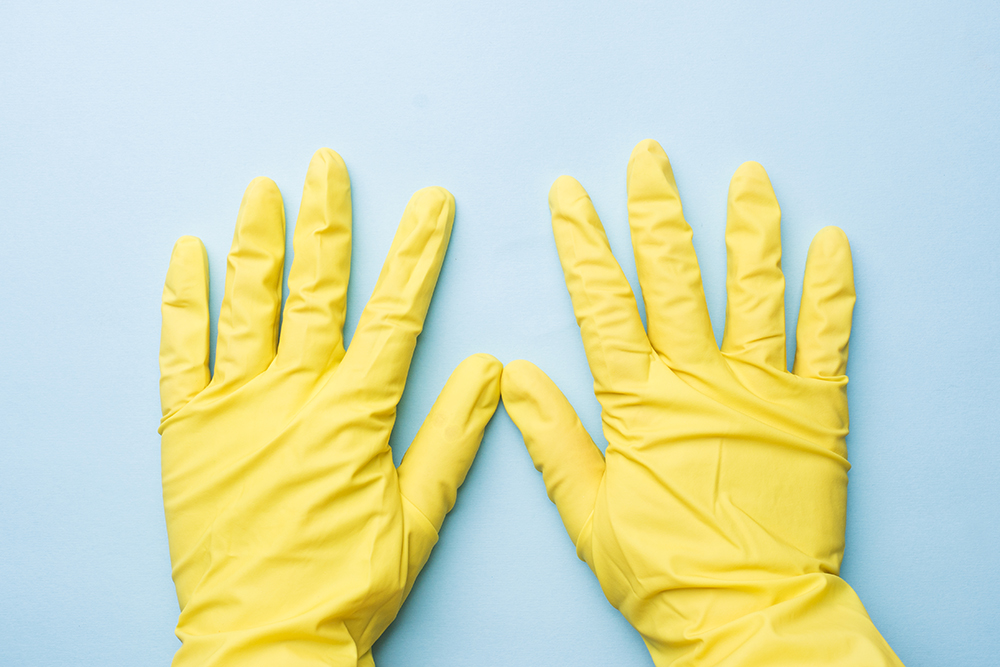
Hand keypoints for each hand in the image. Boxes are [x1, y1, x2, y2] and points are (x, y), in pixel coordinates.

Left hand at [158, 149, 500, 665]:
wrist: (267, 637)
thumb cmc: (347, 582)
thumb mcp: (419, 516)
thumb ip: (454, 437)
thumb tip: (490, 371)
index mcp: (355, 413)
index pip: (397, 313)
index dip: (418, 253)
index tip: (431, 204)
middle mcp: (294, 393)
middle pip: (316, 289)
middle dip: (328, 223)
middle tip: (330, 167)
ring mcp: (236, 404)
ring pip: (249, 304)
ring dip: (258, 242)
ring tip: (264, 188)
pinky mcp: (188, 427)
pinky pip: (179, 350)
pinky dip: (182, 299)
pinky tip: (187, 253)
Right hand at [501, 140, 902, 665]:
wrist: (749, 616)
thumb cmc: (665, 570)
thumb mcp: (588, 514)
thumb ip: (552, 438)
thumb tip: (512, 375)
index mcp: (639, 404)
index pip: (602, 304)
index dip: (583, 244)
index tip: (570, 195)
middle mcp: (700, 381)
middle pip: (675, 277)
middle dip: (657, 212)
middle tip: (650, 158)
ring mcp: (761, 390)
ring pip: (753, 291)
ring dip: (749, 229)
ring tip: (748, 178)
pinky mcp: (814, 412)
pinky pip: (825, 339)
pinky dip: (831, 290)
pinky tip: (832, 243)